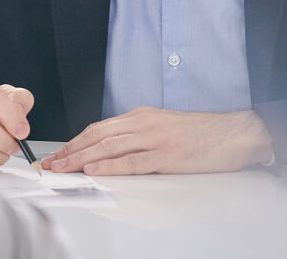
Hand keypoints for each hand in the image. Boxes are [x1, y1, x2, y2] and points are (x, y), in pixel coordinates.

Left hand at [41, 106, 272, 175]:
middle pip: (98, 136)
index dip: (75, 141)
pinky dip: (111, 166)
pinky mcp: (168, 155)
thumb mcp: (165, 127)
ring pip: (109, 147)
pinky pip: (133, 161)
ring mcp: (155, 138)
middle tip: (50, 164)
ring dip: (82, 159)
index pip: (99, 128)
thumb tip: (113, 152)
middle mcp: (144, 123)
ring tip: (62, 168)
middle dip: (71, 150)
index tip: (58, 153)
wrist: (236, 132)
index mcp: (142, 116)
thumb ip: (140, 136)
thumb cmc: (203, 133)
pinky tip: (95, 171)